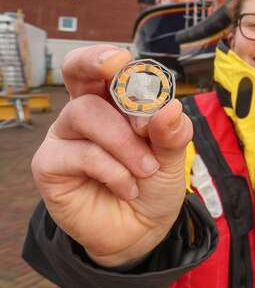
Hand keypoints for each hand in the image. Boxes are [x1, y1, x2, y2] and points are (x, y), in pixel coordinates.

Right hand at [31, 45, 192, 267]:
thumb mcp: (172, 157)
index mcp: (114, 101)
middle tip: (120, 70)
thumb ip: (171, 133)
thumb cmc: (153, 184)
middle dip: (96, 65)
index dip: (106, 56)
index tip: (123, 58)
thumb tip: (169, 108)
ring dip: (125, 141)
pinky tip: (130, 188)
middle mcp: (84, 112)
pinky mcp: (50, 166)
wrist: (142, 231)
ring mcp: (64, 137)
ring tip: (148, 169)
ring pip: (86, 113)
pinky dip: (114, 171)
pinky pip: (82, 154)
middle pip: (76, 72)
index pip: (103, 67)